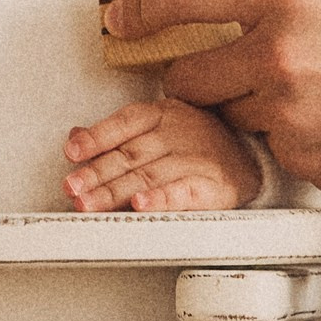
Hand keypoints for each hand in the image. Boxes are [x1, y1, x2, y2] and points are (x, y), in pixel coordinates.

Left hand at [63, 96, 263, 211]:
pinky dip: (160, 200)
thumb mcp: (155, 128)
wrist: (249, 159)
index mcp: (160, 115)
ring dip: (115, 192)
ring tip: (90, 203)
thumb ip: (115, 135)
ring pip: (148, 176)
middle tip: (72, 188)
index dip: (96, 138)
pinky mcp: (212, 186)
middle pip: (130, 155)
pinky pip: (183, 192)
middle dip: (97, 174)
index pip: (123, 123)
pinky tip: (140, 205)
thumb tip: (75, 135)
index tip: (72, 152)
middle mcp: (176, 133)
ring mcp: (195, 159)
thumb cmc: (194, 143)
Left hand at [104, 0, 320, 195]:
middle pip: (189, 76)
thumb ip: (283, 12)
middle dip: (200, 82)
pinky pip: (268, 151)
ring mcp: (282, 110)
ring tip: (318, 103)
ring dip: (253, 114)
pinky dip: (290, 144)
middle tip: (237, 80)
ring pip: (230, 118)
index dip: (142, 9)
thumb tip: (237, 19)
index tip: (119, 18)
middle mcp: (274, 51)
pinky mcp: (296, 157)